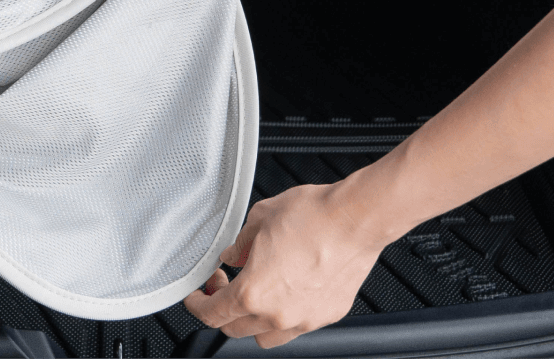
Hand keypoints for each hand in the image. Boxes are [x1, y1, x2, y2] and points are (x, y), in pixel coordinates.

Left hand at [182, 183, 387, 348]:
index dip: (197, 305)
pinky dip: (284, 317)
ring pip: (264, 337)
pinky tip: (286, 293)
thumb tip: (233, 255)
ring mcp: (303, 320)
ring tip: (255, 295)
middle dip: (222, 309)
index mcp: (252, 292)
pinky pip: (296, 328)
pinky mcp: (326, 316)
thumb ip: (239, 243)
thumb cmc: (313, 215)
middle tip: (225, 284)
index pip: (212, 314)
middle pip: (234, 329)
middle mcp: (276, 314)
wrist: (356, 219)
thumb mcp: (259, 218)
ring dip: (252, 320)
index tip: (197, 297)